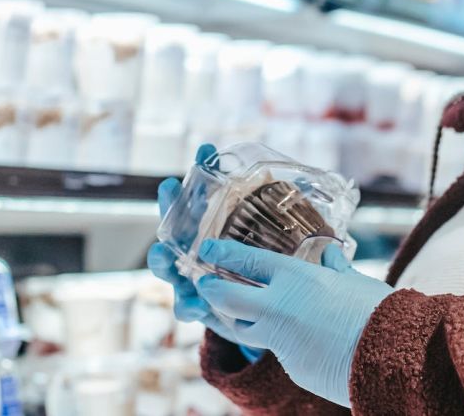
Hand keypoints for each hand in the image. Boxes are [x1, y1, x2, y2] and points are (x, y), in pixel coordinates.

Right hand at [147, 144, 263, 359]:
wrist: (265, 312)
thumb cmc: (262, 267)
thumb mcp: (273, 237)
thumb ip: (280, 213)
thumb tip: (301, 176)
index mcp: (212, 230)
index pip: (200, 199)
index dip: (204, 171)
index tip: (204, 150)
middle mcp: (197, 251)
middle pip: (175, 225)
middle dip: (170, 206)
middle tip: (168, 187)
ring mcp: (193, 279)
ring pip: (169, 267)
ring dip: (162, 259)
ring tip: (164, 253)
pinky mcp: (201, 307)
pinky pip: (187, 308)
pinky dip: (189, 306)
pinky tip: (196, 305)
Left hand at [196, 239, 393, 407]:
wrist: (390, 354)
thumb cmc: (378, 311)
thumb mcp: (355, 282)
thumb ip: (336, 269)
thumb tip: (330, 253)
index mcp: (297, 278)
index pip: (248, 262)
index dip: (222, 255)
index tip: (207, 251)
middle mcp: (280, 308)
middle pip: (226, 297)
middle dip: (210, 289)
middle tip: (204, 283)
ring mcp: (280, 340)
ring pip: (241, 328)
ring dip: (233, 318)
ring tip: (231, 311)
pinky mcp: (289, 366)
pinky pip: (274, 350)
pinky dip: (276, 341)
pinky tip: (284, 337)